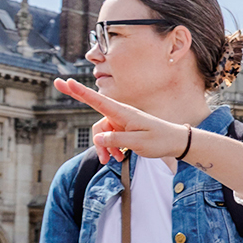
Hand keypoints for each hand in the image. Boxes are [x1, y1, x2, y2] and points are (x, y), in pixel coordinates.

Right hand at [53, 78, 186, 161]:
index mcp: (123, 113)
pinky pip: (110, 138)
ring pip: (102, 135)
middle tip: (80, 121)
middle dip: (96, 139)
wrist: (176, 142)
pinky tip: (118, 157)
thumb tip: (98, 139)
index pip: (97, 101)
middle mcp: (120, 115)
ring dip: (104, 148)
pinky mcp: (123, 130)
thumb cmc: (160, 140)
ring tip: (113, 160)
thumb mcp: (139, 142)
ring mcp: (121, 122)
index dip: (80, 92)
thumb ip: (117, 140)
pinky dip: (111, 148)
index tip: (66, 81)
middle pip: (98, 125)